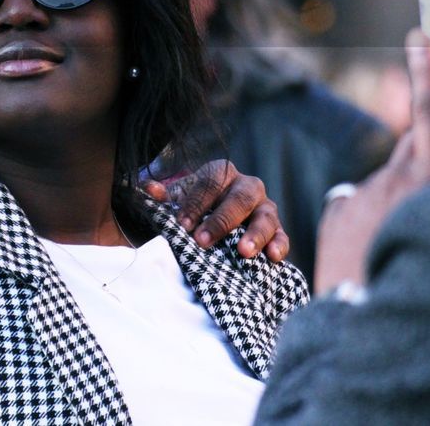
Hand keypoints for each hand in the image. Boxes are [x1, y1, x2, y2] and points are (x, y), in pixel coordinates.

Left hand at [144, 161, 288, 261]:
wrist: (219, 211)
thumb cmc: (197, 203)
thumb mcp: (180, 196)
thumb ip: (165, 194)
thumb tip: (148, 189)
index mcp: (221, 172)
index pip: (210, 184)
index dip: (195, 204)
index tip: (181, 225)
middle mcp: (247, 186)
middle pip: (240, 198)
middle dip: (221, 221)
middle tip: (203, 241)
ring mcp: (265, 207)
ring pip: (266, 216)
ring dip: (255, 234)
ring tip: (244, 252)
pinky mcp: (276, 228)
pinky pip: (282, 235)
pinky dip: (279, 245)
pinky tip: (273, 257)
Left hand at [312, 29, 429, 293]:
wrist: (373, 319)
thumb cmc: (424, 274)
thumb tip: (385, 185)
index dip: (427, 70)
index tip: (419, 34)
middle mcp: (397, 179)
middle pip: (416, 150)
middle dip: (429, 153)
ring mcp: (363, 195)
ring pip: (386, 188)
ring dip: (396, 207)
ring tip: (400, 250)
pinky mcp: (337, 214)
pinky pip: (355, 209)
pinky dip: (367, 226)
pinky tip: (368, 256)